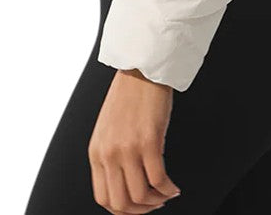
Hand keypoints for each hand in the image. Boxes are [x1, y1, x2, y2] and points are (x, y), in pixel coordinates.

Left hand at [88, 68, 182, 213]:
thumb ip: (111, 156)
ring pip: (141, 196)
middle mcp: (109, 153)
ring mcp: (128, 148)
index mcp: (96, 152)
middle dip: (141, 210)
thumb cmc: (128, 96)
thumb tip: (125, 184)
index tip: (137, 206)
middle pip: (122, 203)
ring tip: (166, 193)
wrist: (141, 69)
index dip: (123, 210)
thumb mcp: (108, 130)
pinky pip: (159, 179)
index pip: (103, 198)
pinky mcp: (149, 141)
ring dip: (157, 200)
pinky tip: (174, 186)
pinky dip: (169, 189)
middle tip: (155, 203)